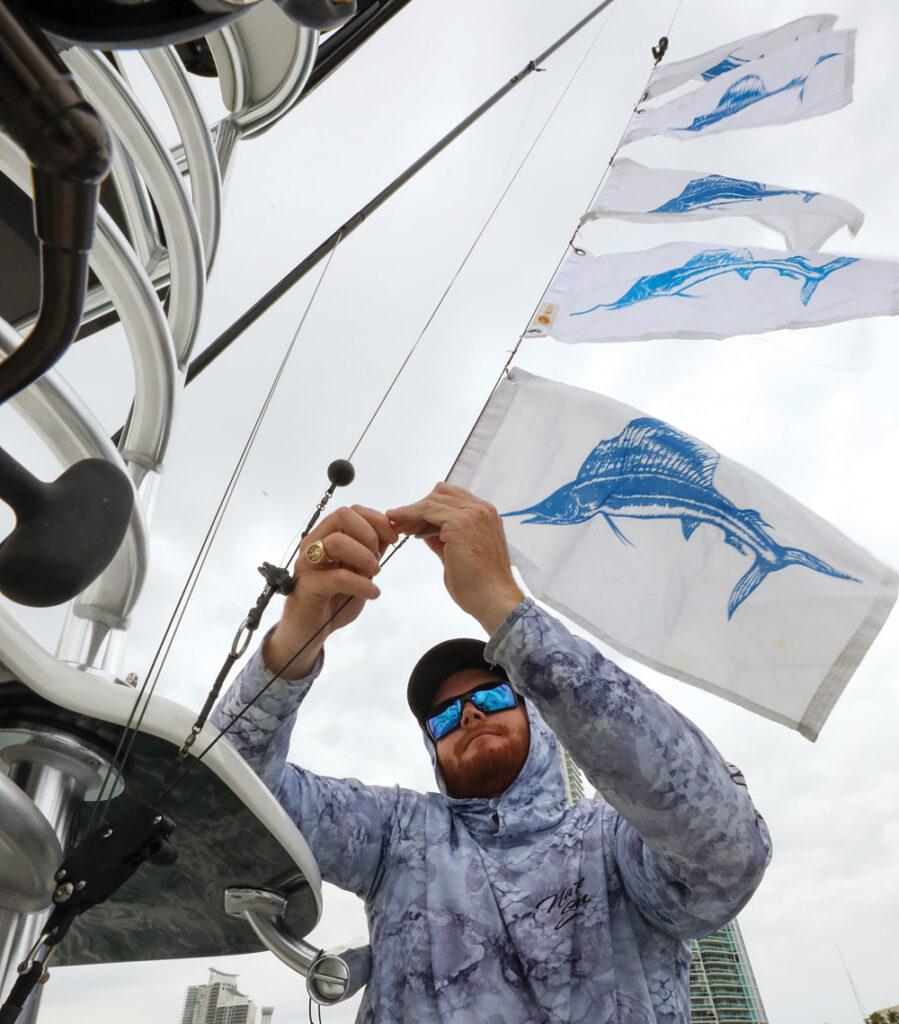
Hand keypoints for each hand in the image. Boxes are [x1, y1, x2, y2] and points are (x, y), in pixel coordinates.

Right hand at [263, 505, 396, 678]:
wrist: (310, 629)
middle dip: (369, 534)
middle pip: (342, 516)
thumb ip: (371, 550)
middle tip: (377, 558)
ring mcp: (308, 563)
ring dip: (364, 557)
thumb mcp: (361, 570)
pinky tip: (372, 593)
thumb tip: (389, 531)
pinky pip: (339, 577)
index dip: (376, 519)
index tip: (392, 538)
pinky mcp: (308, 586)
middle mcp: (314, 544)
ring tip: (374, 574)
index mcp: (326, 535)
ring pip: (337, 542)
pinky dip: (362, 584)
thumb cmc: (334, 598)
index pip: (351, 511)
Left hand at [388, 483, 523, 634]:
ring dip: (411, 511)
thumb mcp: (457, 555)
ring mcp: (473, 514)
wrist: (493, 599)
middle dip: (420, 507)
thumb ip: (443, 539)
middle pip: (442, 493)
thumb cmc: (479, 585)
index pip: (454, 499)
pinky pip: (427, 509)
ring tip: (395, 524)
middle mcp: (482, 510)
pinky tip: (398, 523)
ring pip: (433, 500)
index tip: (411, 523)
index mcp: (486, 517)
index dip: (430, 507)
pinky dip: (410, 513)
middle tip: (400, 524)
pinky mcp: (460, 522)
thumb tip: (424, 531)